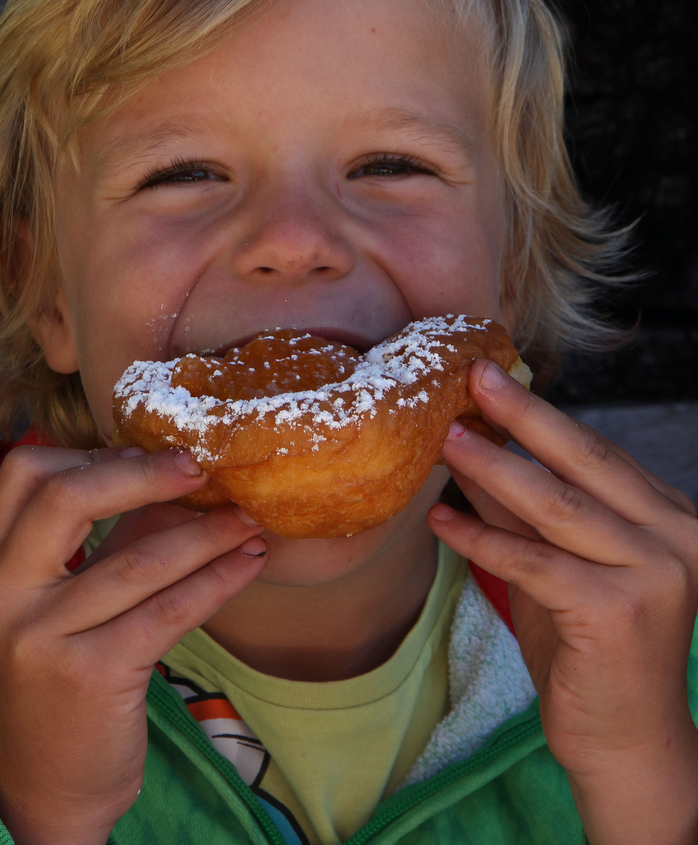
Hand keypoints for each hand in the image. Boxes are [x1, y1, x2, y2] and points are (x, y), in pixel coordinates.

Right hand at [0, 444, 268, 844]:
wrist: (42, 785)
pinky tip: (247, 564)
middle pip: (67, 497)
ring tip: (247, 520)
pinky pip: (169, 611)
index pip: (24, 474)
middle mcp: (0, 596)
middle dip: (144, 474)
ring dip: (206, 532)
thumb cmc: (58, 678)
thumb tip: (171, 478)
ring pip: (138, 559)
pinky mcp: (89, 676)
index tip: (145, 455)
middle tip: (200, 468)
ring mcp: (39, 637)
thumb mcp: (57, 604)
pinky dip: (218, 580)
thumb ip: (103, 541)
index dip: (91, 453)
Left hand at [428, 360, 697, 844]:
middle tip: (475, 376)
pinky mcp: (617, 611)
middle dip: (524, 414)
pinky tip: (441, 519)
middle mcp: (676, 536)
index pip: (597, 453)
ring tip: (444, 438)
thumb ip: (525, 507)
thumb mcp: (558, 560)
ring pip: (556, 506)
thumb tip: (473, 446)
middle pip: (584, 461)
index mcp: (669, 516)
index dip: (540, 416)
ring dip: (493, 468)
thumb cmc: (589, 647)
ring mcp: (654, 572)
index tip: (492, 379)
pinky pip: (533, 561)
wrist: (624, 739)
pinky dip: (482, 537)